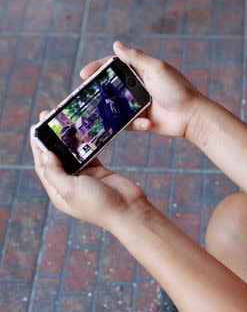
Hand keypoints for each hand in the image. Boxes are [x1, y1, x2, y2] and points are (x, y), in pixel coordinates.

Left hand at [30, 111, 151, 231]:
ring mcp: (85, 177)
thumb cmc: (98, 204)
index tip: (36, 128)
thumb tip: (45, 154)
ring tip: (64, 123)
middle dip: (51, 140)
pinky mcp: (99, 171)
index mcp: (58, 192)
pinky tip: (82, 132)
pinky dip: (85, 144)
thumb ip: (55, 172)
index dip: (38, 148)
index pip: (43, 167)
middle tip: (48, 119)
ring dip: (68, 140)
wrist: (128, 210)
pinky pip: (89, 154)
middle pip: (57, 158)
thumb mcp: (70, 189)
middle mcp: (70, 184)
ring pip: (73, 155)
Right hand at [80, 41, 205, 137]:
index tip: (85, 74)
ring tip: (110, 115)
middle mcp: (138, 86)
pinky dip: (135, 123)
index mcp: (141, 71)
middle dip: (99, 93)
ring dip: (114, 111)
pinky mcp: (142, 119)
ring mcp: (139, 104)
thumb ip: (136, 57)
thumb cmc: (177, 90)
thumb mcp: (157, 69)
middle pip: (111, 87)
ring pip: (116, 107)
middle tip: (86, 97)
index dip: (98, 68)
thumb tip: (117, 44)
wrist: (192, 116)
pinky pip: (128, 123)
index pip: (114, 66)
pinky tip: (147, 122)